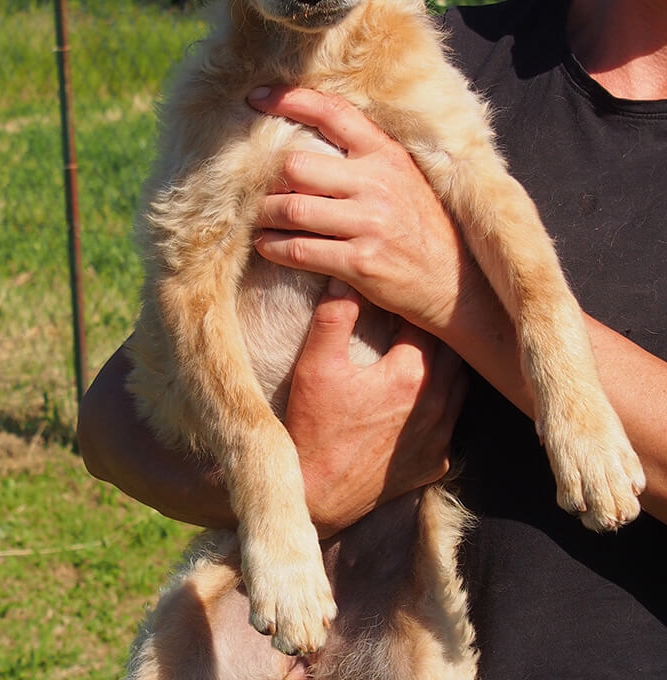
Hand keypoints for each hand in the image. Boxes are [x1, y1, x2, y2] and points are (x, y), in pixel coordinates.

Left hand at [249, 85, 486, 339]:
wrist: (455, 283)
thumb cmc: (421, 227)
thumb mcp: (404, 178)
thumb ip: (365, 156)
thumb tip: (310, 135)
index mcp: (386, 155)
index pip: (332, 112)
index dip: (290, 100)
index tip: (257, 97)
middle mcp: (377, 183)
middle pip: (296, 165)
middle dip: (269, 180)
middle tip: (259, 190)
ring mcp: (369, 223)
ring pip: (290, 209)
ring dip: (264, 216)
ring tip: (259, 219)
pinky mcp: (360, 262)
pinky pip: (299, 250)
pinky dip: (273, 248)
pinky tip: (267, 247)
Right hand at [288, 281, 467, 536]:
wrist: (318, 496)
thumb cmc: (315, 428)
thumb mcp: (316, 366)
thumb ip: (333, 317)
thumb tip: (345, 279)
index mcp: (410, 374)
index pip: (425, 322)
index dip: (413, 303)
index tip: (403, 289)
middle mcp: (436, 403)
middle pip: (451, 350)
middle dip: (437, 328)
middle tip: (422, 309)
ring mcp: (440, 436)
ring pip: (460, 384)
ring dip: (447, 363)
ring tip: (431, 343)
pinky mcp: (436, 461)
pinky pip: (454, 422)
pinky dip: (446, 401)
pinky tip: (430, 392)